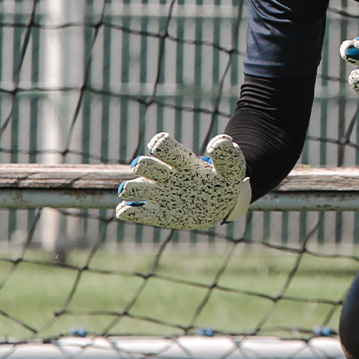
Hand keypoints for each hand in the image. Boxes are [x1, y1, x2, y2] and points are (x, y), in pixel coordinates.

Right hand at [114, 133, 252, 229]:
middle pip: (144, 165)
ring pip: (134, 188)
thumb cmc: (225, 179)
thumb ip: (227, 153)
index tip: (160, 148)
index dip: (159, 144)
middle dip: (143, 166)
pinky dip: (127, 211)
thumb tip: (216, 143)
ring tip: (132, 191)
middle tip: (157, 175)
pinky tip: (127, 210)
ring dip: (130, 189)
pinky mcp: (160, 215)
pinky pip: (136, 213)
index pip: (162, 146)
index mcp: (180, 161)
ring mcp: (161, 195)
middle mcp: (166, 176)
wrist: (224, 202)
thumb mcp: (232, 166)